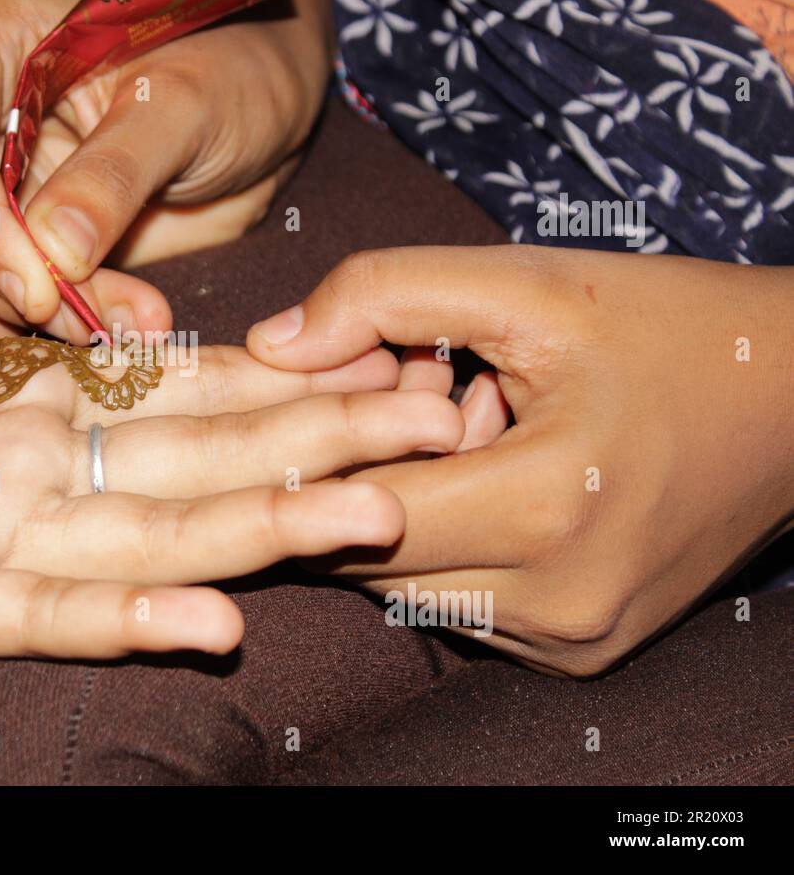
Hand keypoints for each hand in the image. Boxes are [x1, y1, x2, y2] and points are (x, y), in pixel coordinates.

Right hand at [0, 0, 332, 343]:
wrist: (246, 114)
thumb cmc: (222, 79)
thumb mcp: (186, 110)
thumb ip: (117, 171)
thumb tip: (52, 250)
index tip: (38, 292)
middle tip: (79, 321)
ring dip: (14, 305)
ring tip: (117, 322)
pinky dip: (31, 314)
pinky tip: (105, 322)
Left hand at [248, 245, 793, 675]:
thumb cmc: (667, 330)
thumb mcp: (527, 285)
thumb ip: (384, 296)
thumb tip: (271, 342)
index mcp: (542, 512)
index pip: (351, 506)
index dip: (313, 447)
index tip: (303, 396)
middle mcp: (557, 602)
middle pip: (369, 556)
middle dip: (360, 474)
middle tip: (410, 392)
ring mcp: (571, 639)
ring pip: (407, 586)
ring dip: (405, 511)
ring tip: (476, 427)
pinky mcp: (578, 652)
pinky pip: (460, 604)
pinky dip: (450, 545)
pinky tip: (501, 475)